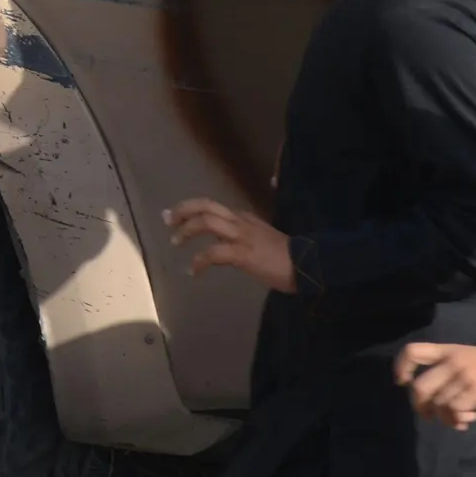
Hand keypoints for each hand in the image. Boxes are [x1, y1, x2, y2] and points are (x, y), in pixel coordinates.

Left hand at [166, 199, 296, 291]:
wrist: (307, 265)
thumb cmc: (287, 257)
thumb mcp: (261, 240)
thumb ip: (243, 239)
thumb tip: (225, 249)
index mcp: (245, 218)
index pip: (214, 206)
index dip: (192, 208)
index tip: (177, 214)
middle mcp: (241, 221)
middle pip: (206, 206)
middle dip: (184, 210)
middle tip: (168, 220)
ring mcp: (241, 235)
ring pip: (207, 222)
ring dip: (187, 230)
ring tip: (176, 242)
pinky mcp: (243, 253)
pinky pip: (214, 253)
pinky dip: (199, 260)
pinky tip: (193, 270)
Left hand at [398, 343, 475, 429]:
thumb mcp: (472, 358)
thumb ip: (451, 371)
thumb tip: (436, 399)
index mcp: (449, 350)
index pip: (413, 351)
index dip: (401, 367)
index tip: (402, 382)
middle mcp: (452, 361)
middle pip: (420, 387)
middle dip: (421, 407)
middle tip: (430, 417)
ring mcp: (463, 376)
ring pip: (438, 404)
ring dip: (447, 418)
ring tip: (462, 420)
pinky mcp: (475, 391)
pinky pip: (455, 412)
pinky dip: (459, 420)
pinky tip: (471, 420)